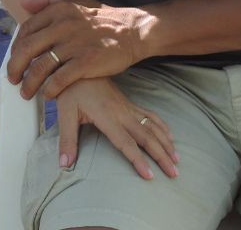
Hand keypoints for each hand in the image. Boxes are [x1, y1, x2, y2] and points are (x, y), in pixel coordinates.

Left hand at [9, 0, 150, 98]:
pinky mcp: (86, 63)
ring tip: (27, 92)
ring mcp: (74, 45)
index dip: (16, 48)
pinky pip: (59, 80)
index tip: (16, 60)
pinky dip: (50, 90)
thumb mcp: (76, 0)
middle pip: (26, 50)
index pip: (26, 30)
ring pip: (40, 67)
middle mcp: (63, 26)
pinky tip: (48, 94)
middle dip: (15, 68)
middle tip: (13, 79)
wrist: (133, 31)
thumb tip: (24, 3)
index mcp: (58, 11)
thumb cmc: (103, 18)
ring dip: (29, 83)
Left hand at [55, 77, 177, 179]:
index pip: (126, 143)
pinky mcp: (128, 103)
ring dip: (166, 142)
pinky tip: (170, 136)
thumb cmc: (71, 90)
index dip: (138, 160)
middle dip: (162, 156)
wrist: (78, 64)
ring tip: (176, 159)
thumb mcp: (64, 113)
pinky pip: (150, 115)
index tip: (150, 176)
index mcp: (106, 116)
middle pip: (147, 137)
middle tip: (174, 174)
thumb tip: (65, 165)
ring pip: (152, 126)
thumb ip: (67, 140)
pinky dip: (162, 126)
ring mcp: (127, 107)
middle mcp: (122, 112)